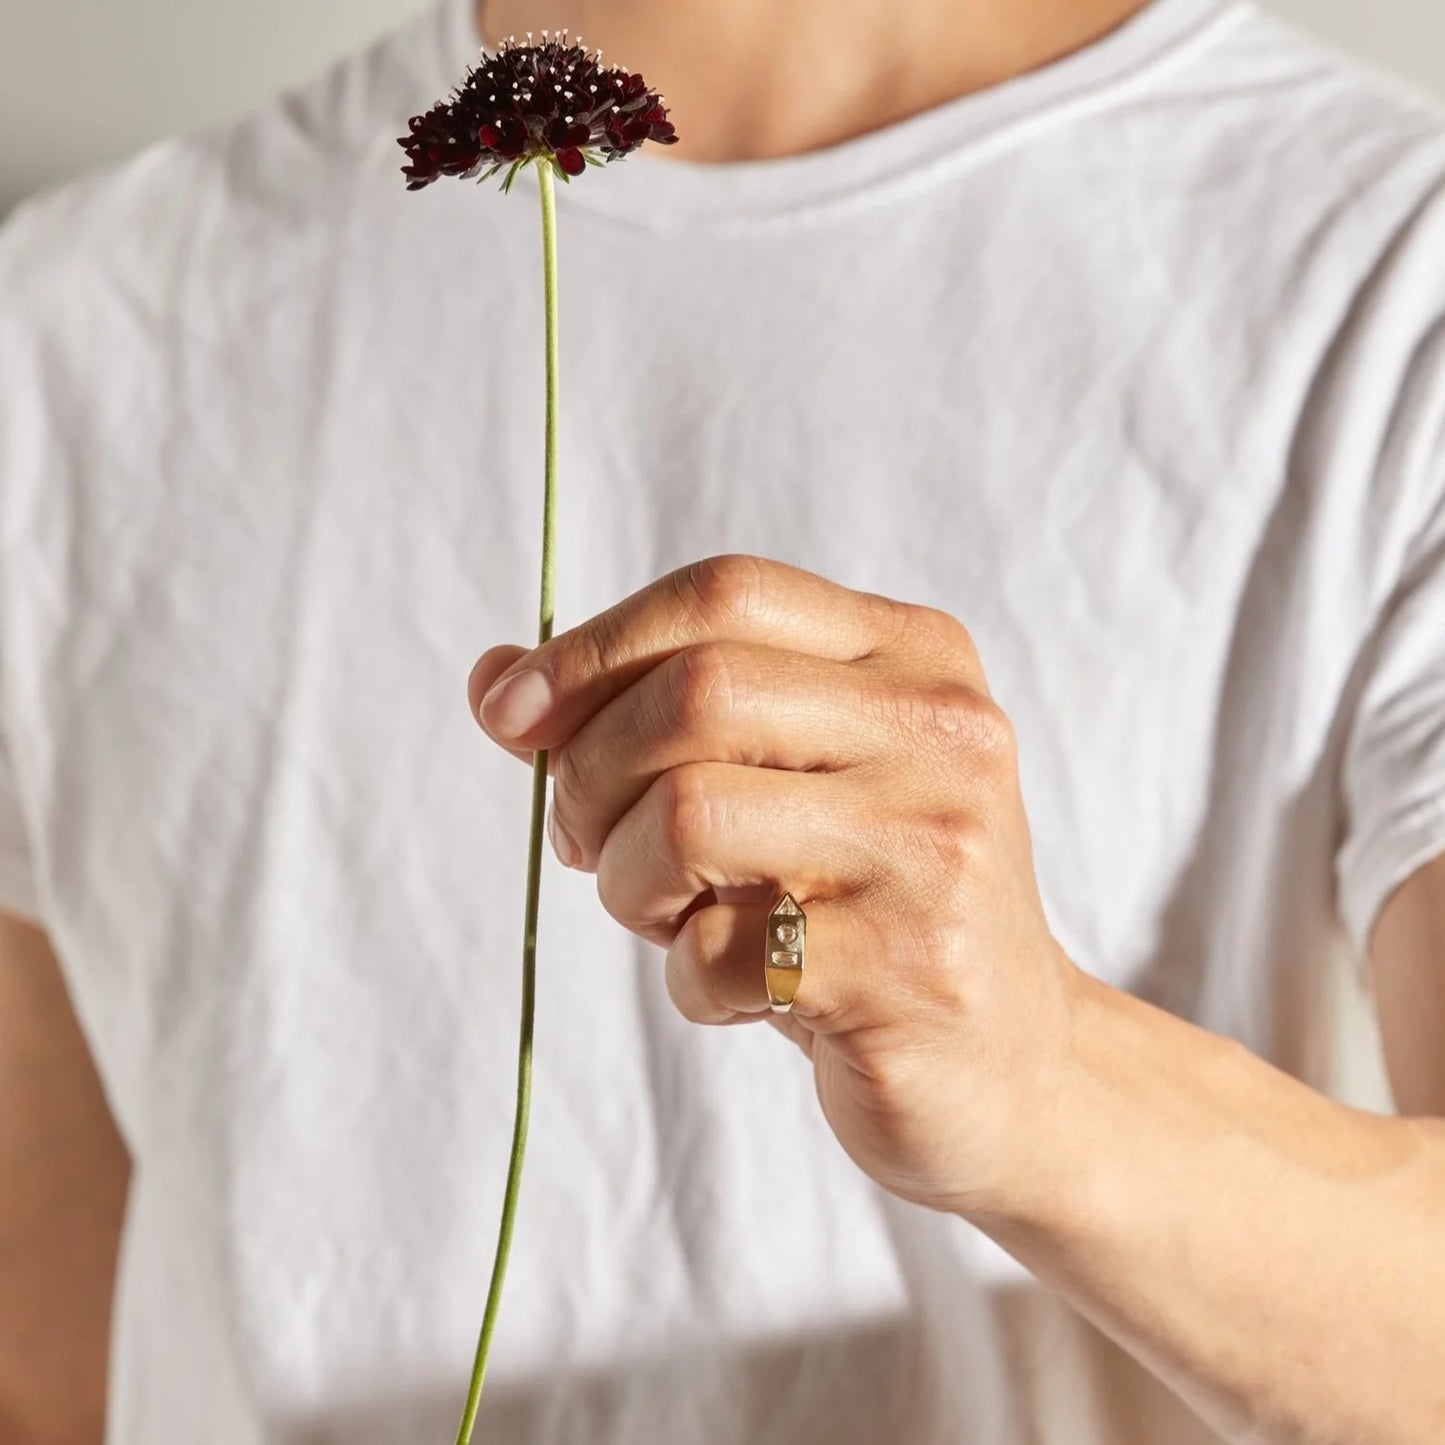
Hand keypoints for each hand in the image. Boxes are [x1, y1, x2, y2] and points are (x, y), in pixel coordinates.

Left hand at [467, 555, 1080, 1218]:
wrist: (1009, 1063)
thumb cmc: (867, 907)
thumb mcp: (778, 782)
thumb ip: (651, 715)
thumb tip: (493, 681)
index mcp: (913, 656)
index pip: (727, 594)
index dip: (593, 645)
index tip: (511, 714)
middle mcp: (941, 732)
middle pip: (697, 692)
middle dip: (590, 771)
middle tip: (585, 841)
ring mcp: (935, 850)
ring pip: (688, 815)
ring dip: (626, 881)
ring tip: (667, 916)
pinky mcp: (912, 970)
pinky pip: (720, 951)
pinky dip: (686, 979)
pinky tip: (735, 991)